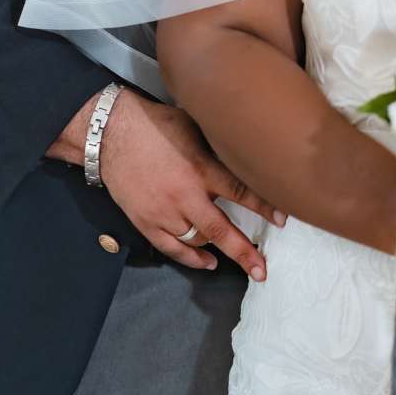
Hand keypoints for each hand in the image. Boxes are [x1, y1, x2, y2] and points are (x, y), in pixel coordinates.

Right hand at [99, 92, 286, 277]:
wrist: (112, 133)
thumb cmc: (157, 124)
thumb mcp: (194, 127)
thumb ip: (217, 148)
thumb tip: (243, 156)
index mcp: (200, 168)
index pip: (240, 192)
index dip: (264, 207)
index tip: (283, 219)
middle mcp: (184, 195)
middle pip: (221, 230)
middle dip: (244, 252)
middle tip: (262, 270)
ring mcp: (164, 212)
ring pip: (198, 241)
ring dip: (220, 251)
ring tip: (242, 261)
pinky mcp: (146, 222)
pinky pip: (172, 249)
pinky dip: (191, 258)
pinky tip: (207, 263)